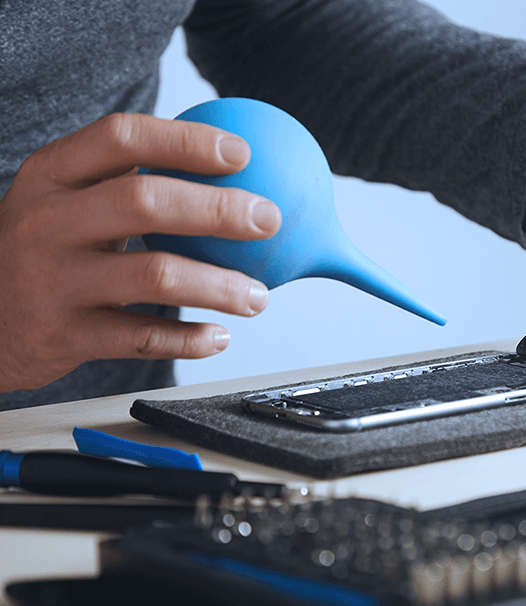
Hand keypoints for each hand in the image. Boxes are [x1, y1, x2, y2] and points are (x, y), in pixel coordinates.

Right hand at [0, 113, 280, 392]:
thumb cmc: (46, 250)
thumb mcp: (67, 202)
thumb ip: (130, 182)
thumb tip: (235, 171)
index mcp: (52, 174)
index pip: (122, 137)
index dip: (186, 141)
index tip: (242, 153)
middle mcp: (47, 220)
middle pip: (145, 201)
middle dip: (219, 209)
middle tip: (269, 221)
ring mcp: (52, 279)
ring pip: (154, 274)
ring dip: (219, 286)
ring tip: (259, 296)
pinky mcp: (62, 335)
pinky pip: (142, 337)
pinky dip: (189, 338)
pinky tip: (220, 336)